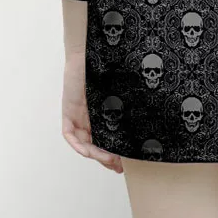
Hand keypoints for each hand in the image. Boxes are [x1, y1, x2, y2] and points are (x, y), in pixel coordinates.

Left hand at [61, 51, 122, 172]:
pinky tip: (88, 151)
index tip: (126, 161)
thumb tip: (149, 116)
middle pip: (96, 145)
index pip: (107, 138)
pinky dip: (78, 145)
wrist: (91, 51)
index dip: (115, 151)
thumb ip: (127, 105)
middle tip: (119, 166)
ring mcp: (78, 116)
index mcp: (102, 113)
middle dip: (107, 158)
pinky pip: (70, 135)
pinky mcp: (68, 112)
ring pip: (84, 143)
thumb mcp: (120, 92)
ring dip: (96, 155)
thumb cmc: (108, 66)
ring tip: (110, 160)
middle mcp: (90, 117)